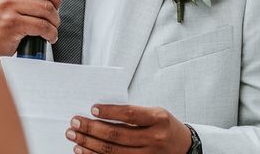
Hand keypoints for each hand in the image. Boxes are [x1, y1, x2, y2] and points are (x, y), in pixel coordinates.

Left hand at [65, 104, 191, 153]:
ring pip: (114, 152)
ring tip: (74, 137)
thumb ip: (131, 113)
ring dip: (90, 144)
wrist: (185, 147)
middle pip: (118, 135)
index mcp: (158, 119)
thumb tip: (98, 112)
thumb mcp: (153, 113)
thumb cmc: (164, 125)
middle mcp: (155, 139)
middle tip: (74, 123)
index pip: (130, 114)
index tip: (92, 109)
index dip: (110, 111)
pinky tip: (84, 151)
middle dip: (92, 129)